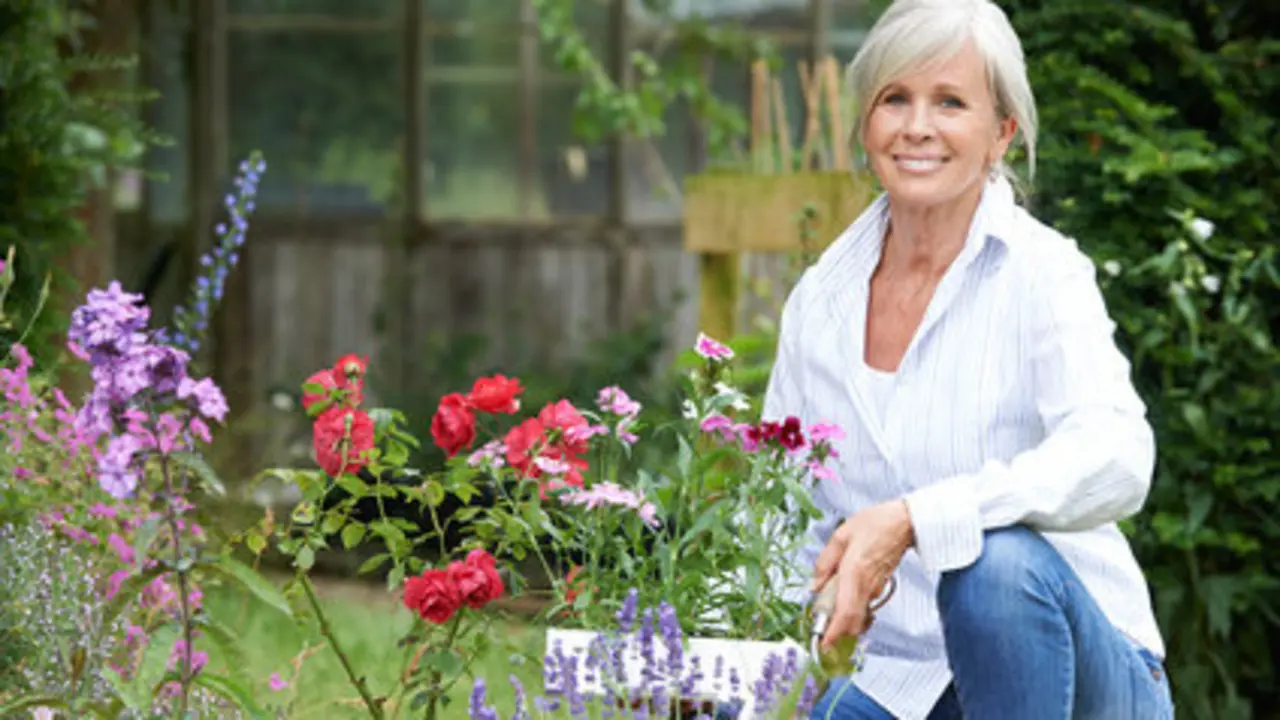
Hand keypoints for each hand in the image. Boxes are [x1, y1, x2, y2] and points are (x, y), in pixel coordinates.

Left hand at [810, 500, 913, 649]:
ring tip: (826, 607)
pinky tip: (839, 597)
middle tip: (819, 626)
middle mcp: (866, 586)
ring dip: (841, 619)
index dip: (834, 633)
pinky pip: (862, 606)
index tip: (823, 644)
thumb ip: (825, 562)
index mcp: (854, 573)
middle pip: (852, 623)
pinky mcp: (879, 588)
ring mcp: (874, 589)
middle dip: (835, 631)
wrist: (905, 523)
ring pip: (857, 616)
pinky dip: (849, 609)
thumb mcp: (841, 536)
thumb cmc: (876, 524)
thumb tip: (814, 585)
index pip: (845, 613)